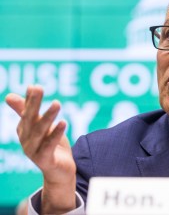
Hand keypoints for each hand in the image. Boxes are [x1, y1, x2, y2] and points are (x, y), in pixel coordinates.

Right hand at [6, 85, 76, 212]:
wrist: (59, 172)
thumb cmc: (51, 146)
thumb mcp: (41, 127)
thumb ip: (28, 111)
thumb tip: (14, 93)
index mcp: (25, 130)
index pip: (27, 112)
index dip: (30, 99)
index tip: (34, 86)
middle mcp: (26, 139)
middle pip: (30, 119)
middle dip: (33, 103)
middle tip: (39, 88)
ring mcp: (33, 151)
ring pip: (40, 131)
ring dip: (48, 116)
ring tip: (57, 103)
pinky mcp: (44, 160)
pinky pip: (49, 145)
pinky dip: (56, 134)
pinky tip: (63, 122)